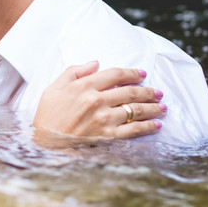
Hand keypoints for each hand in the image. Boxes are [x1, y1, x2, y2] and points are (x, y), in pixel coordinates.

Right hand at [33, 61, 164, 139]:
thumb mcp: (52, 88)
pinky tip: (156, 125)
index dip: (131, 73)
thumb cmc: (47, 116)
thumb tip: (95, 63)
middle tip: (158, 91)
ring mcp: (104, 119)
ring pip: (136, 110)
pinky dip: (148, 127)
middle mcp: (97, 101)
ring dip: (153, 107)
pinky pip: (134, 130)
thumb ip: (73, 72)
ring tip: (162, 107)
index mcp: (84, 86)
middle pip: (130, 91)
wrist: (45, 143)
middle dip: (148, 90)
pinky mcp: (108, 136)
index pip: (115, 75)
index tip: (141, 74)